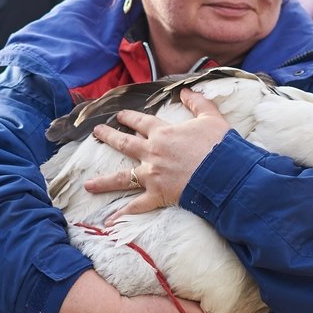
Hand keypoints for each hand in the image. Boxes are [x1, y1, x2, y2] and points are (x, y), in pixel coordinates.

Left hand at [84, 90, 230, 222]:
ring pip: (123, 177)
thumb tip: (186, 90)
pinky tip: (109, 221)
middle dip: (109, 137)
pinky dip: (122, 214)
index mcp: (163, 133)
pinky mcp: (158, 195)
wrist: (224, 173)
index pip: (141, 122)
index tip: (119, 115)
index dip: (129, 117)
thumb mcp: (210, 117)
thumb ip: (197, 102)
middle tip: (97, 133)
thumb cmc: (219, 145)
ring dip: (104, 181)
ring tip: (88, 184)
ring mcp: (152, 175)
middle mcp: (152, 153)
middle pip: (125, 144)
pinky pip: (136, 206)